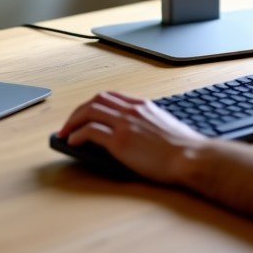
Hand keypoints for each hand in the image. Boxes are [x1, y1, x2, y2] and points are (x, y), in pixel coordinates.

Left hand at [57, 91, 207, 184]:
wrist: (189, 156)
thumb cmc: (181, 147)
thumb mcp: (161, 125)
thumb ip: (145, 122)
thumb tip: (129, 133)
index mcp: (142, 105)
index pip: (110, 96)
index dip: (93, 104)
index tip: (84, 113)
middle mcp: (131, 110)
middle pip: (96, 100)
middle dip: (78, 111)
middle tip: (68, 123)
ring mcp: (125, 124)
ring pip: (90, 111)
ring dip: (72, 121)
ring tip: (63, 132)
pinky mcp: (120, 141)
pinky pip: (91, 132)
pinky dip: (77, 134)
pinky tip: (72, 141)